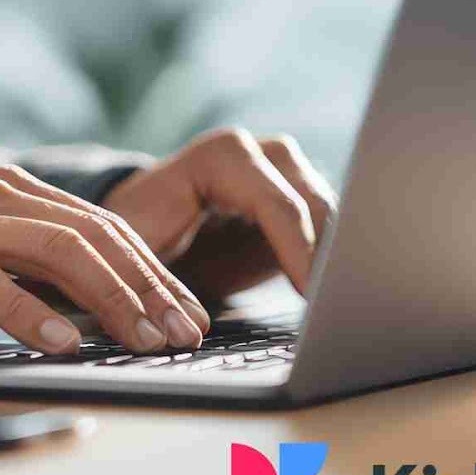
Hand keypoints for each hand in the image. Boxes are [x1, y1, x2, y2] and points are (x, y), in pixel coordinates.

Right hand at [0, 167, 211, 354]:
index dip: (150, 268)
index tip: (186, 312)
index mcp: (1, 190)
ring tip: (144, 338)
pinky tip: (63, 341)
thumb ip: (18, 265)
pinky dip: (31, 313)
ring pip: (53, 251)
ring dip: (109, 298)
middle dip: (146, 285)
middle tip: (183, 332)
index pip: (96, 224)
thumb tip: (90, 308)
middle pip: (89, 234)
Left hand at [102, 128, 336, 301]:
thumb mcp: (139, 249)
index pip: (275, 203)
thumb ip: (165, 272)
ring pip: (331, 217)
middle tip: (333, 307)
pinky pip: (330, 231)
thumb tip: (180, 319)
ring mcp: (288, 174)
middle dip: (326, 257)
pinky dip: (331, 263)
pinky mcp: (302, 201)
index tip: (309, 294)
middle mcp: (261, 155)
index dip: (297, 250)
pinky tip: (328, 297)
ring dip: (335, 261)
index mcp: (220, 157)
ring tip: (336, 308)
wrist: (150, 223)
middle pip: (314, 206)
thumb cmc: (140, 233)